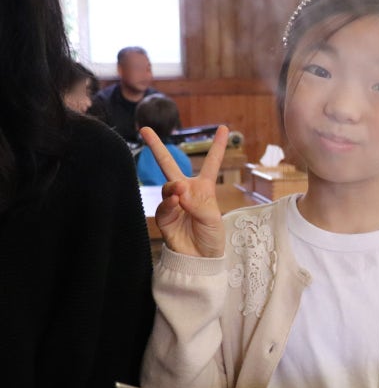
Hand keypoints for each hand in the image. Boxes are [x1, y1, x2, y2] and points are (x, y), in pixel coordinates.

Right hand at [141, 125, 227, 257]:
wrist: (201, 260)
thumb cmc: (212, 237)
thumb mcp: (213, 219)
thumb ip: (198, 203)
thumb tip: (179, 190)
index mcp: (204, 189)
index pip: (211, 164)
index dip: (217, 146)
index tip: (223, 128)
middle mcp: (186, 192)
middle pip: (169, 166)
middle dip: (157, 148)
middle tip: (146, 129)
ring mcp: (173, 204)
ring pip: (167, 187)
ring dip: (173, 188)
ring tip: (180, 193)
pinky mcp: (164, 217)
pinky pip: (164, 206)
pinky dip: (169, 203)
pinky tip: (176, 203)